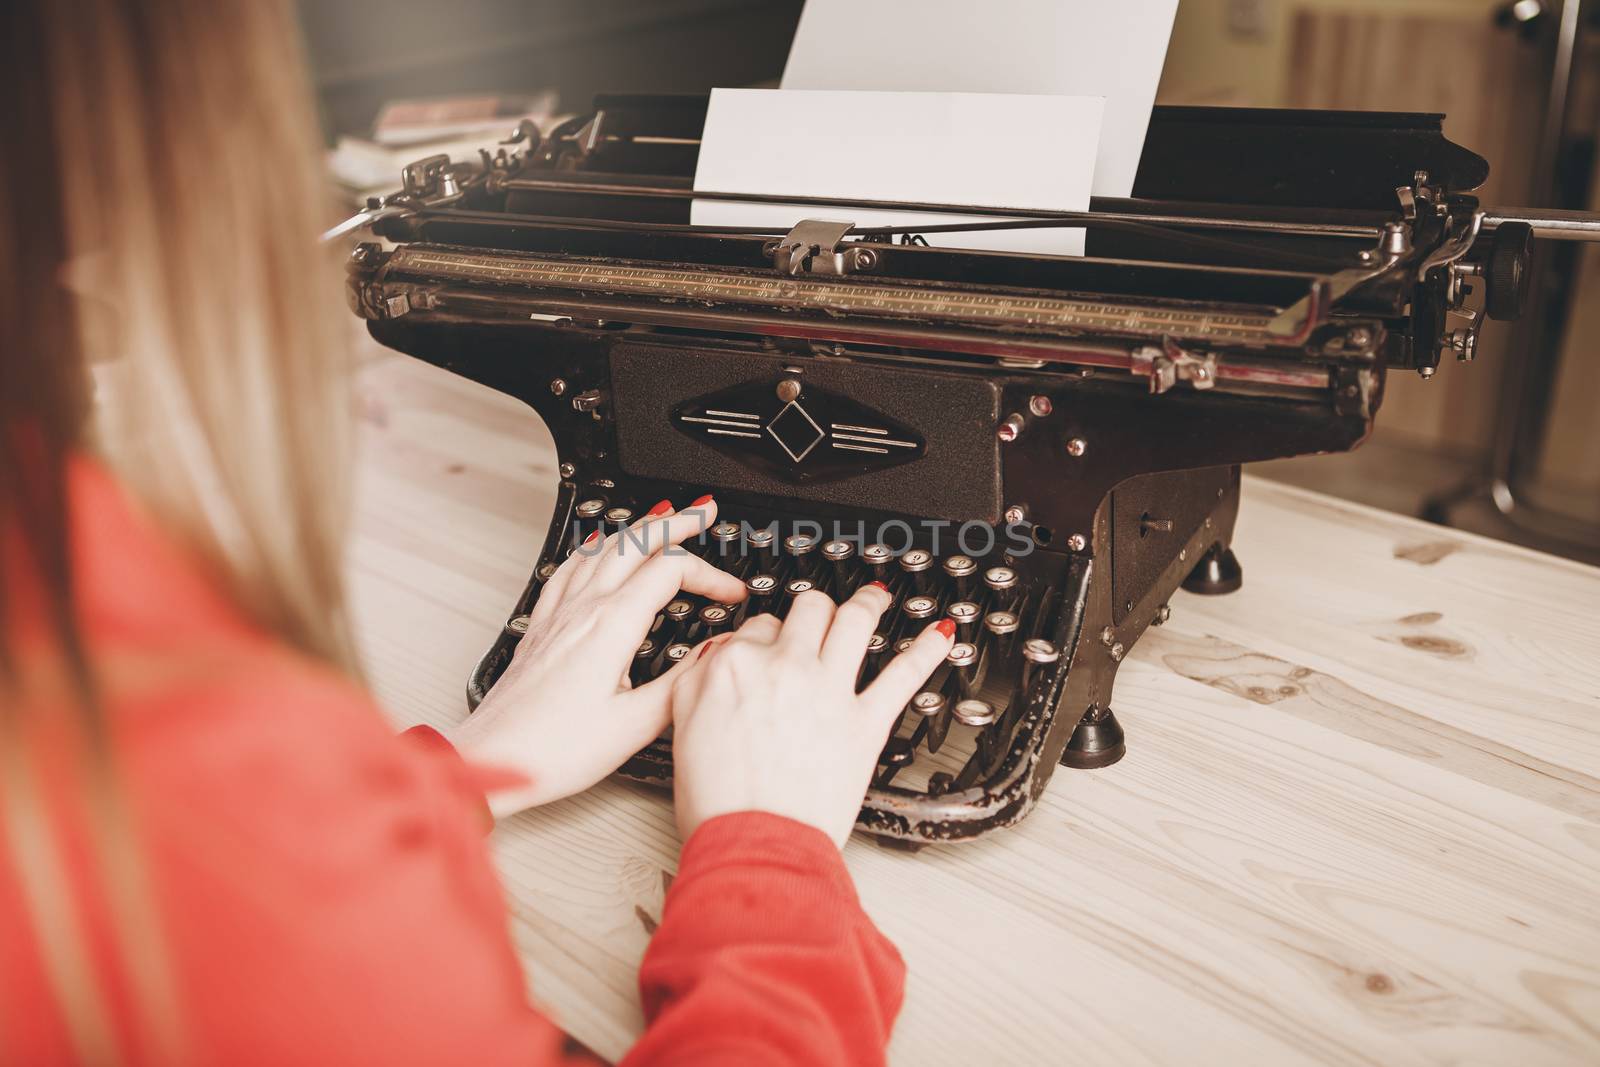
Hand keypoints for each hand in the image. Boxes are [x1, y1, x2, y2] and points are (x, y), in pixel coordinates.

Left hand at [446, 498, 745, 817]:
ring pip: (601, 548)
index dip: (711, 575)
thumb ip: (683, 683)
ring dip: (637, 526)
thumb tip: (717, 653)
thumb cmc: (552, 750)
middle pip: (634, 542)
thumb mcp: (635, 725)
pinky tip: (595, 547)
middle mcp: (582, 610)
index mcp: (611, 626)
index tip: (732, 594)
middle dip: (676, 521)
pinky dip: (593, 547)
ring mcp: (558, 614)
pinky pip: (568, 568)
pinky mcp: (541, 627)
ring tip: (661, 516)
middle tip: (705, 510)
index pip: (671, 572)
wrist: (492, 761)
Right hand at [668, 584, 955, 847]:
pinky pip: (905, 674)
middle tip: (822, 611)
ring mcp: (829, 691)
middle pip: (807, 610)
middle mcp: (784, 667)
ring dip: (869, 603)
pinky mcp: (866, 722)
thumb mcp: (681, 728)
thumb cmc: (719, 803)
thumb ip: (696, 683)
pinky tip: (942, 636)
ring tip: (877, 596)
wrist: (755, 843)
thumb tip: (713, 662)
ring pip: (854, 621)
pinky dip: (927, 650)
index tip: (774, 644)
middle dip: (815, 608)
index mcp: (735, 666)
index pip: (756, 627)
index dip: (766, 636)